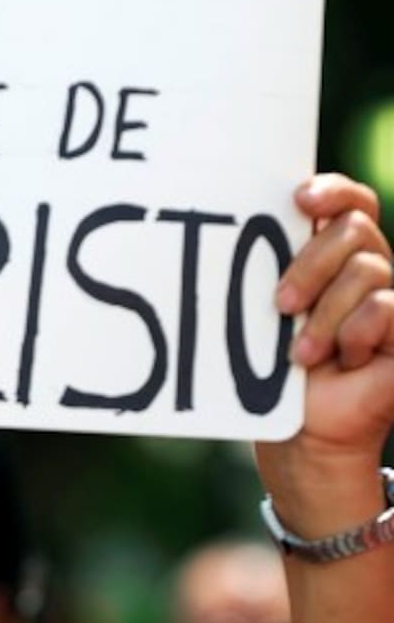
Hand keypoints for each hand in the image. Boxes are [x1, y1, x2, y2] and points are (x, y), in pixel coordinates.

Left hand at [260, 174, 393, 505]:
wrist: (302, 432)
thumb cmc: (278, 372)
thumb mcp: (271, 315)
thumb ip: (273, 270)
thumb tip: (243, 224)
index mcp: (337, 256)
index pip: (352, 201)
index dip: (333, 190)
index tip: (298, 200)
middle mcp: (369, 270)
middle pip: (356, 228)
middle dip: (312, 263)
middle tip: (281, 304)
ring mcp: (391, 300)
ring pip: (367, 270)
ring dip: (326, 314)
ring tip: (302, 354)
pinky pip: (386, 306)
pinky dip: (355, 333)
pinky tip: (344, 359)